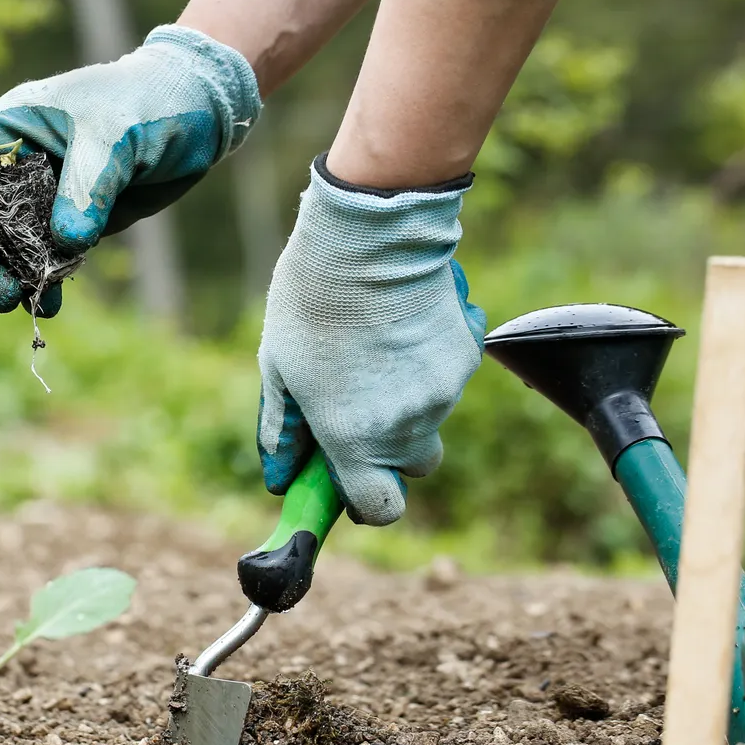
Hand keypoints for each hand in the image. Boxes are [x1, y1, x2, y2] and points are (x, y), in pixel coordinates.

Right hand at [0, 25, 260, 313]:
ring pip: (6, 245)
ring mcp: (44, 199)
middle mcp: (20, 165)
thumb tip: (66, 241)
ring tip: (9, 299)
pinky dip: (44, 285)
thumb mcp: (116, 134)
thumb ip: (87, 185)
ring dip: (3, 274)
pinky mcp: (74, 226)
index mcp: (16, 125)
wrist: (197, 115)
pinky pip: (47, 262)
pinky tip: (48, 307)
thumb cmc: (150, 101)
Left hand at [257, 159, 485, 524]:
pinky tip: (397, 327)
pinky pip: (447, 380)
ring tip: (370, 349)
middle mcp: (406, 425)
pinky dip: (427, 367)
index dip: (367, 500)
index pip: (381, 508)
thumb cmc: (310, 300)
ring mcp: (443, 392)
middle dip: (388, 450)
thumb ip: (283, 429)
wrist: (369, 236)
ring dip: (405, 403)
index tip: (351, 479)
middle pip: (412, 465)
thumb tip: (283, 476)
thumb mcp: (277, 366)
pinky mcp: (466, 357)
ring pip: (430, 419)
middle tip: (357, 408)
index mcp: (354, 437)